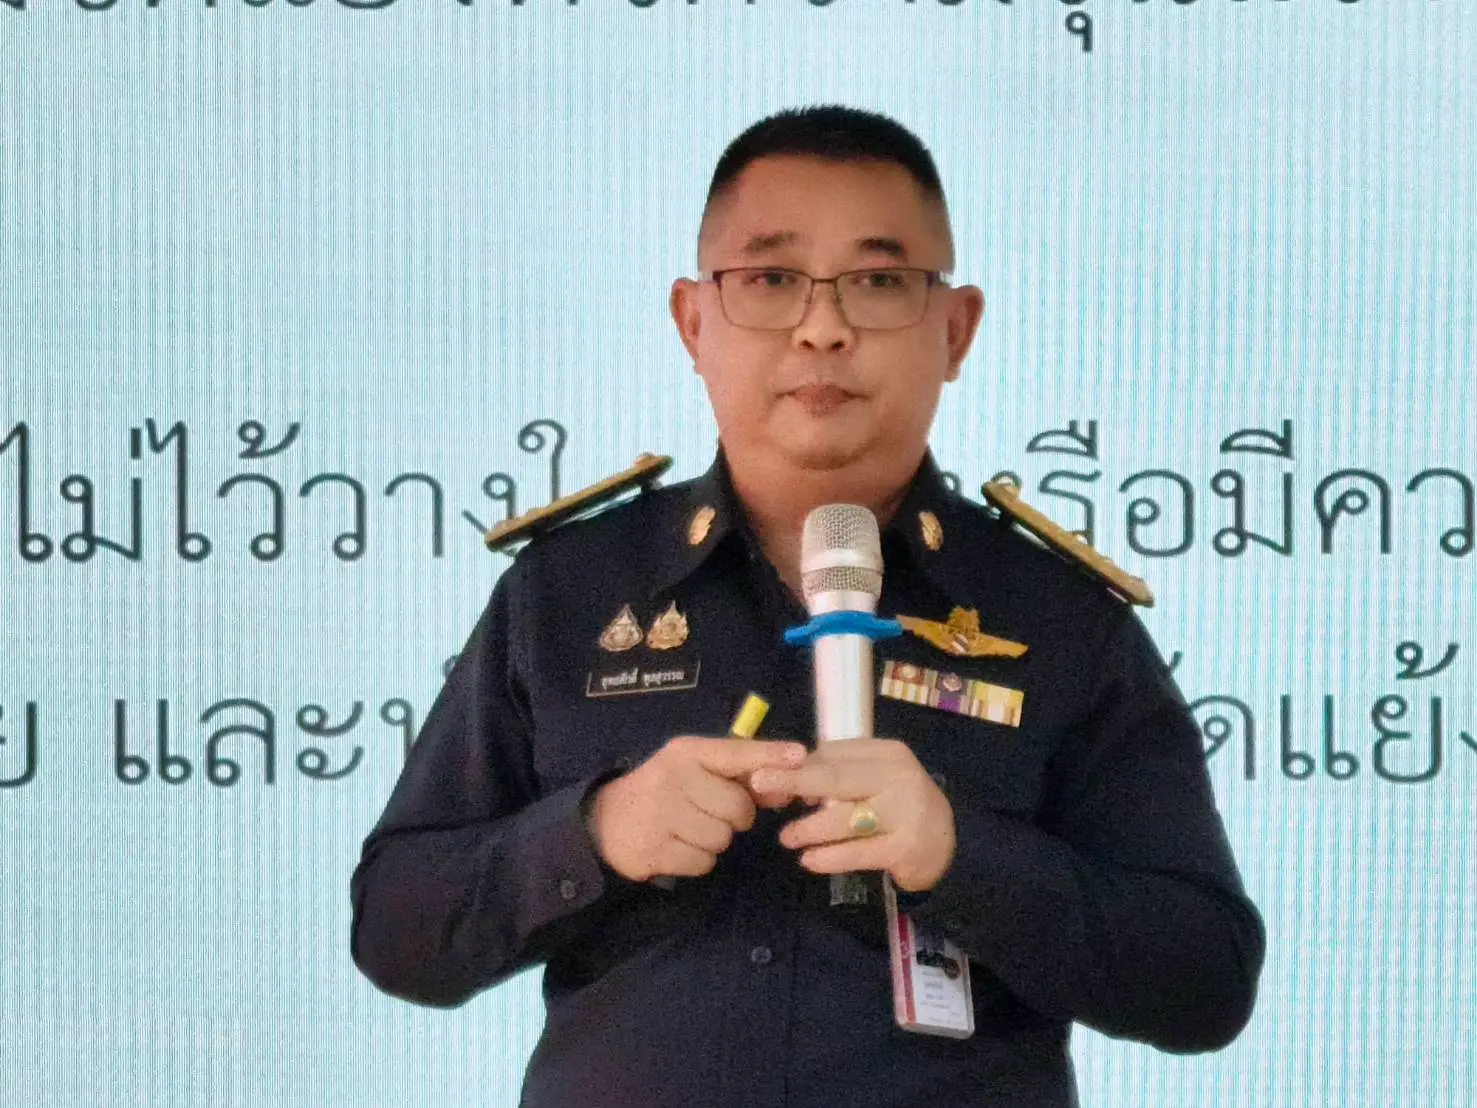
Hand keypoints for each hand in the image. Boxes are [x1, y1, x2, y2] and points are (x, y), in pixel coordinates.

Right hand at [586, 737, 806, 881]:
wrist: (607, 821)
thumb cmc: (663, 791)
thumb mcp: (694, 771)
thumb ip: (739, 776)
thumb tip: (786, 788)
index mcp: (687, 753)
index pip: (736, 752)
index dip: (770, 756)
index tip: (800, 757)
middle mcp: (674, 778)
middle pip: (738, 808)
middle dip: (733, 817)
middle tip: (709, 812)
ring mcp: (662, 815)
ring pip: (722, 838)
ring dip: (713, 840)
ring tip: (689, 829)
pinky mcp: (655, 849)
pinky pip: (703, 862)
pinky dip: (696, 860)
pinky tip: (677, 846)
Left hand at [750, 739, 955, 892]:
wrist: (946, 844)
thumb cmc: (898, 806)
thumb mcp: (875, 779)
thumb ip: (838, 774)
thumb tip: (789, 777)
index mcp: (887, 754)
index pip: (834, 754)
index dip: (797, 765)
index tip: (765, 771)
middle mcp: (899, 778)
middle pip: (837, 779)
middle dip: (794, 781)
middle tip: (758, 784)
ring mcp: (904, 813)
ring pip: (845, 818)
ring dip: (809, 828)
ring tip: (787, 838)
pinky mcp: (905, 848)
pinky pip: (858, 852)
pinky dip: (830, 857)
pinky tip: (809, 861)